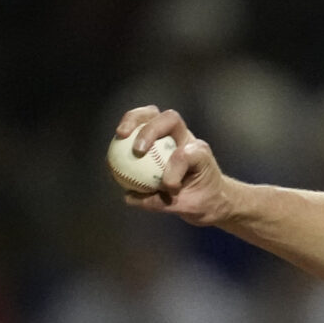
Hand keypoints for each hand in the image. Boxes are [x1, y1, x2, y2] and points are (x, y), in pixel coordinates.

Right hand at [113, 106, 239, 226]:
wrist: (211, 198)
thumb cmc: (203, 201)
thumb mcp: (189, 207)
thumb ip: (161, 203)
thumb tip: (131, 197)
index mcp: (199, 153)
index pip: (184, 153)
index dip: (174, 170)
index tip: (170, 189)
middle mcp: (186, 138)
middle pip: (170, 119)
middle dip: (151, 130)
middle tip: (137, 149)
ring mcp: (171, 135)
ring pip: (153, 115)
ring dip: (134, 120)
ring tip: (120, 134)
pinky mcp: (156, 139)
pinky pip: (139, 128)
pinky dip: (125, 133)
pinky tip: (112, 151)